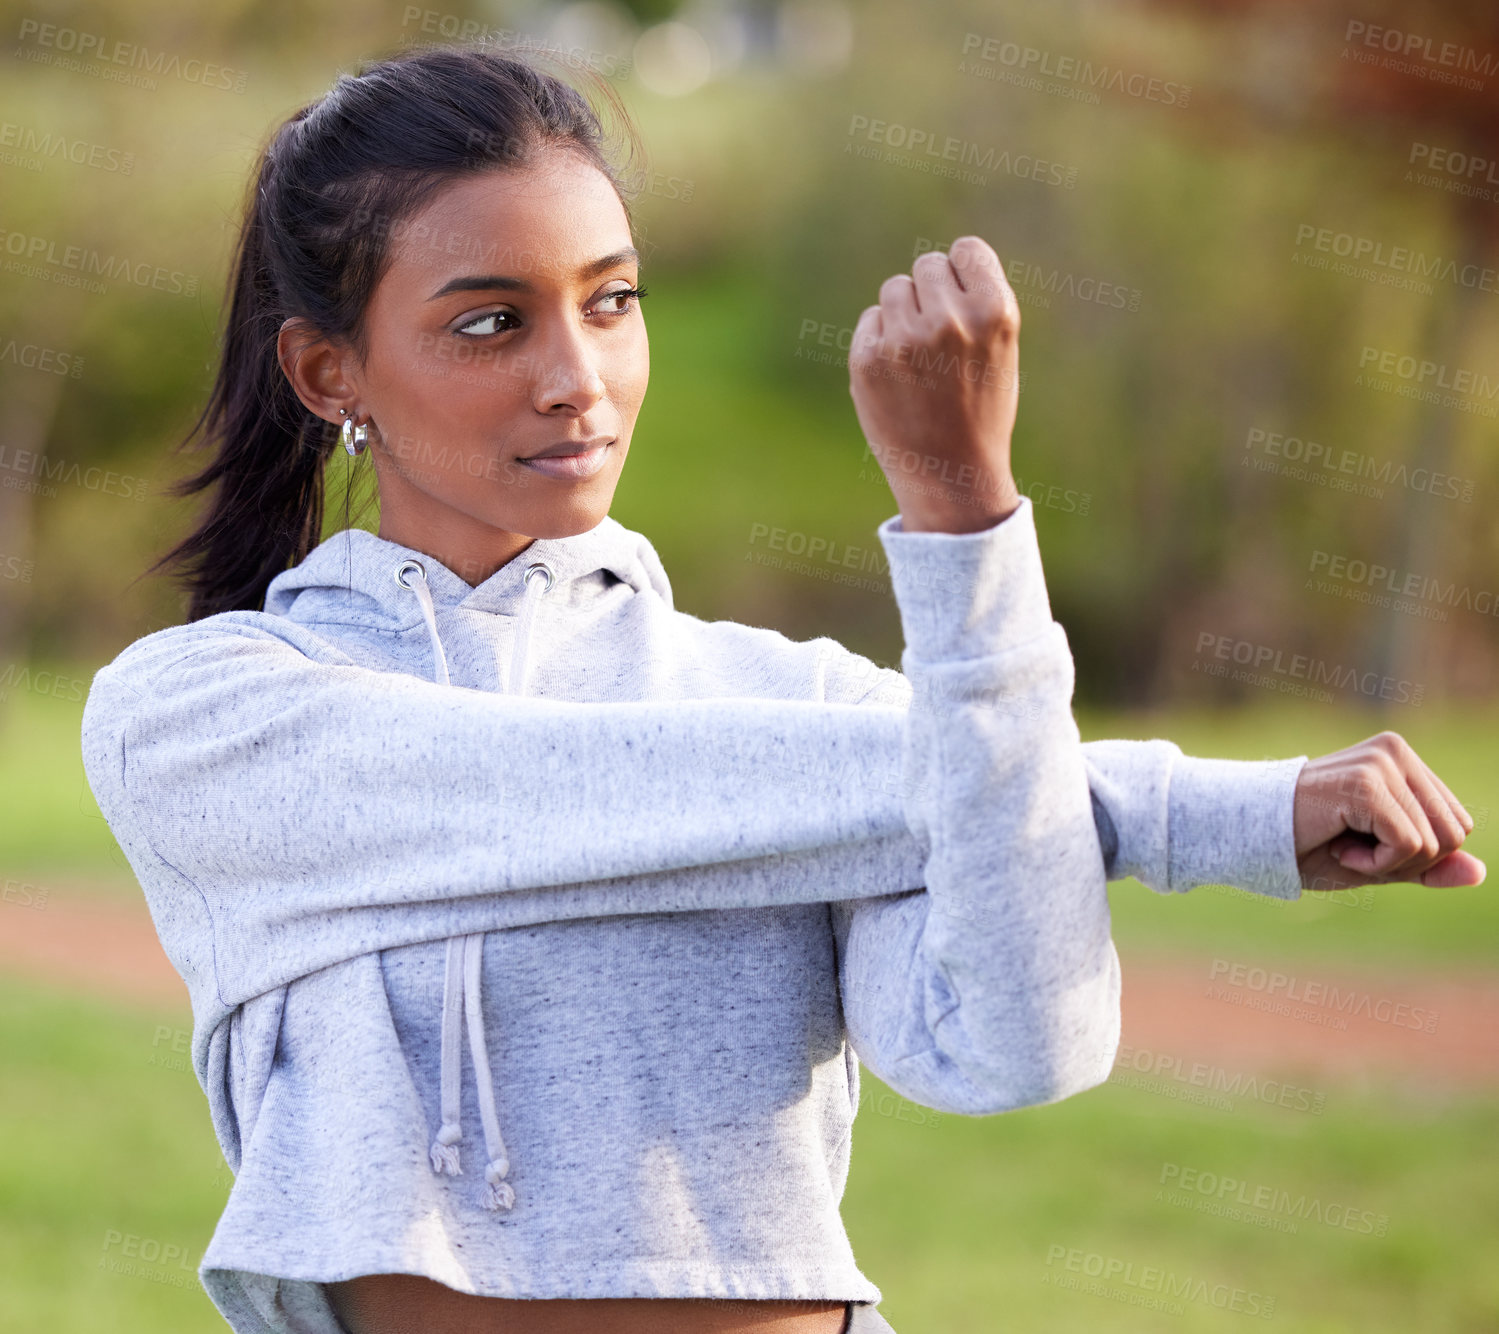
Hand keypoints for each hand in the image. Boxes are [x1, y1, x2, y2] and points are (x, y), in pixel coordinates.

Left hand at [848, 236, 1022, 533]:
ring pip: (896, 288)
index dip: (963, 274)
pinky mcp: (868, 359)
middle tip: (939, 339)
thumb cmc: (980, 408)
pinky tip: (898, 376)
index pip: (967, 250)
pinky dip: (880, 341)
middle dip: (931, 294)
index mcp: (995, 313)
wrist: (950, 473)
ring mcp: (905, 340)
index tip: (962, 302)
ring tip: (919, 358)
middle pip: (928, 265)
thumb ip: (975, 302)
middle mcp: (950, 320)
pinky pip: (871, 320)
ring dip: (904, 313)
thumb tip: (941, 264)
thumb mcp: (1000, 350)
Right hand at [1293, 731, 1485, 889]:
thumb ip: (1428, 864)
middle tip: (1353, 847)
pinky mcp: (1368, 784)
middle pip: (1454, 835)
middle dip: (1408, 861)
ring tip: (1342, 843)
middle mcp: (1395, 752)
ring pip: (1434, 844)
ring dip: (1388, 864)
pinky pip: (1408, 846)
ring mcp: (1382, 764)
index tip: (1364, 841)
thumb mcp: (1378, 862)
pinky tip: (1337, 847)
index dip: (1417, 853)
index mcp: (1402, 758)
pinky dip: (1375, 865)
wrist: (1245, 834)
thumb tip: (1480, 872)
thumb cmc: (1305, 844)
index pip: (1457, 824)